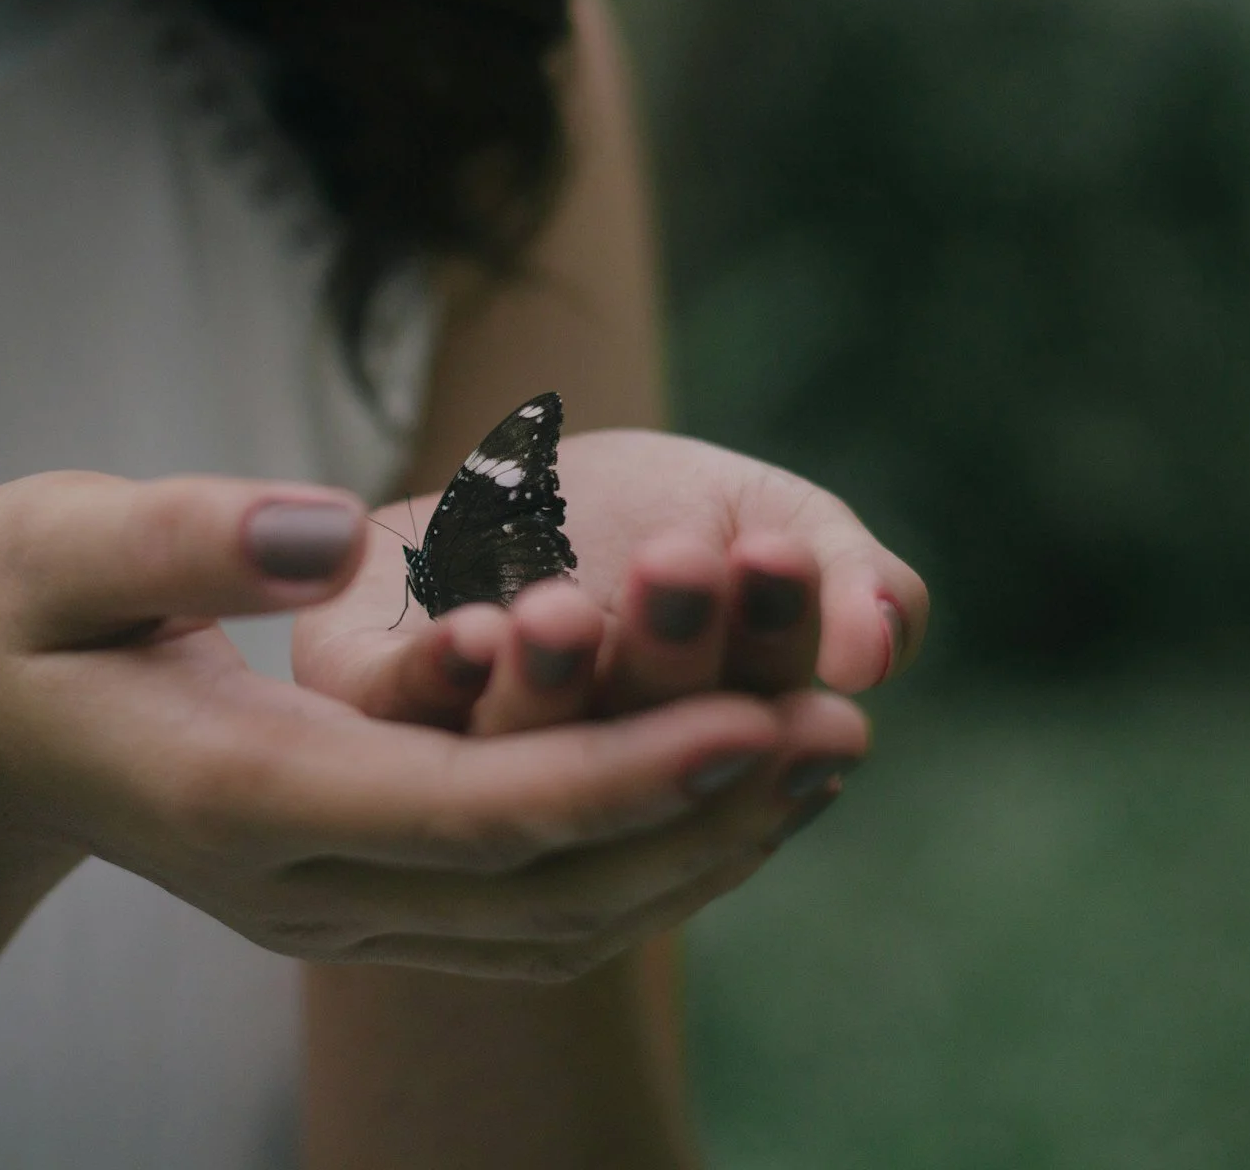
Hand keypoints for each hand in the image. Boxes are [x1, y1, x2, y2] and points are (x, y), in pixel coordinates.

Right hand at [0, 470, 861, 980]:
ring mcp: (335, 910)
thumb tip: (323, 529)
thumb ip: (181, 539)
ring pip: (553, 924)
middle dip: (701, 816)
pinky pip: (529, 914)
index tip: (757, 712)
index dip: (621, 770)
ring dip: (695, 856)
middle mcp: (305, 881)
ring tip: (817, 762)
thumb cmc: (13, 624)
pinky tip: (719, 796)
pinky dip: (641, 867)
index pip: (468, 806)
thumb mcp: (55, 546)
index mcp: (244, 792)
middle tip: (841, 729)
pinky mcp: (360, 901)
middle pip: (541, 887)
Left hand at [297, 428, 927, 723]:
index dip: (770, 634)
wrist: (511, 476)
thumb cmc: (662, 515)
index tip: (777, 555)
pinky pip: (400, 718)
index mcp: (714, 745)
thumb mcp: (772, 519)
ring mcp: (482, 752)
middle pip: (641, 737)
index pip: (761, 709)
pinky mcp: (373, 703)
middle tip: (685, 561)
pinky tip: (468, 636)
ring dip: (548, 686)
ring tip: (564, 614)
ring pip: (518, 751)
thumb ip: (842, 575)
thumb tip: (877, 649)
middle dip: (668, 648)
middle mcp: (601, 773)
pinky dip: (434, 681)